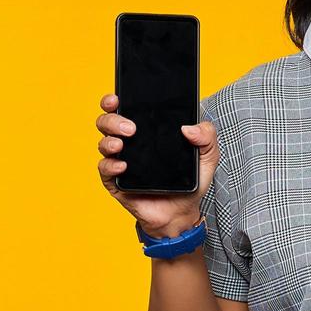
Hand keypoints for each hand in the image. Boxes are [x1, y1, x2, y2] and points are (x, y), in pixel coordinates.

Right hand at [96, 93, 217, 239]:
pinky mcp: (116, 182)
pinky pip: (105, 170)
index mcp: (146, 131)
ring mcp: (121, 162)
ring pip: (103, 143)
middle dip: (112, 119)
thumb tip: (190, 127)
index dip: (113, 100)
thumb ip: (207, 137)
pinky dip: (110, 166)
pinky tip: (122, 166)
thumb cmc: (190, 182)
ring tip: (122, 144)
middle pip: (107, 122)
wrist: (182, 214)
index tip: (117, 97)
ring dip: (109, 140)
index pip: (124, 109)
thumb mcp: (207, 157)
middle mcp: (129, 143)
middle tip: (131, 128)